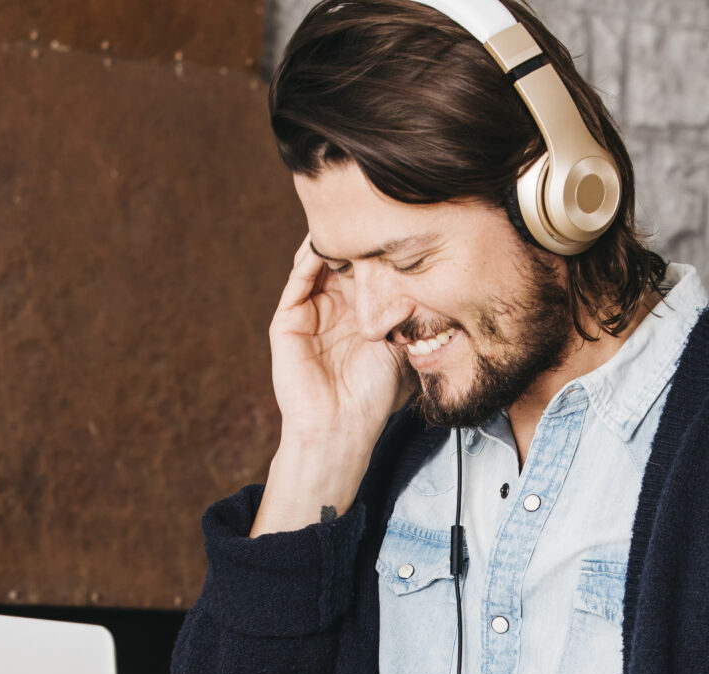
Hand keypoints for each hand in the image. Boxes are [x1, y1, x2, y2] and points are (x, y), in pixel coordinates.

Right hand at [269, 234, 411, 452]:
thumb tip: (421, 271)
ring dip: (332, 243)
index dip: (376, 249)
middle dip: (354, 238)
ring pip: (317, 266)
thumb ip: (403, 310)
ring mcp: (308, 314)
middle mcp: (332, 311)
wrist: (342, 428)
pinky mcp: (287, 322)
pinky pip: (297, 282)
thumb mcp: (397, 344)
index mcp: (358, 317)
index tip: (394, 224)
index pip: (364, 272)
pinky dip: (310, 260)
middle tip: (368, 210)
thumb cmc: (373, 396)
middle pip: (340, 262)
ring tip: (346, 218)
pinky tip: (326, 243)